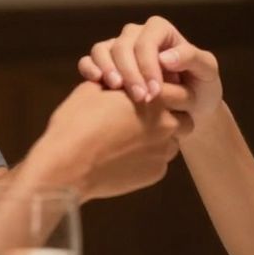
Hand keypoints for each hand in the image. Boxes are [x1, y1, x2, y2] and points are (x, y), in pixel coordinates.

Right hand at [27, 81, 190, 201]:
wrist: (67, 165)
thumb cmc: (76, 122)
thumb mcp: (93, 90)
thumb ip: (118, 83)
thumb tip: (121, 81)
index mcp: (154, 98)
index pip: (181, 90)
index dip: (170, 90)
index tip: (157, 93)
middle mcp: (166, 124)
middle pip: (186, 116)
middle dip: (175, 114)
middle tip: (152, 115)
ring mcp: (163, 151)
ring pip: (175, 141)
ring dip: (163, 137)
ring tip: (137, 136)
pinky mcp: (155, 173)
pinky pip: (160, 161)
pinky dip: (149, 156)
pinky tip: (127, 155)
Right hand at [77, 16, 223, 121]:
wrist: (187, 109)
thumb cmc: (200, 87)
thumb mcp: (207, 72)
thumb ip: (192, 58)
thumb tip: (166, 57)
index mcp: (160, 31)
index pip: (147, 40)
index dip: (148, 64)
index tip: (155, 92)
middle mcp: (137, 35)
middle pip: (123, 45)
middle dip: (130, 72)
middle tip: (140, 99)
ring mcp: (119, 49)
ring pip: (102, 50)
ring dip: (108, 69)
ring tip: (116, 90)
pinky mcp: (105, 65)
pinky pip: (89, 61)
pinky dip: (89, 69)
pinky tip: (97, 84)